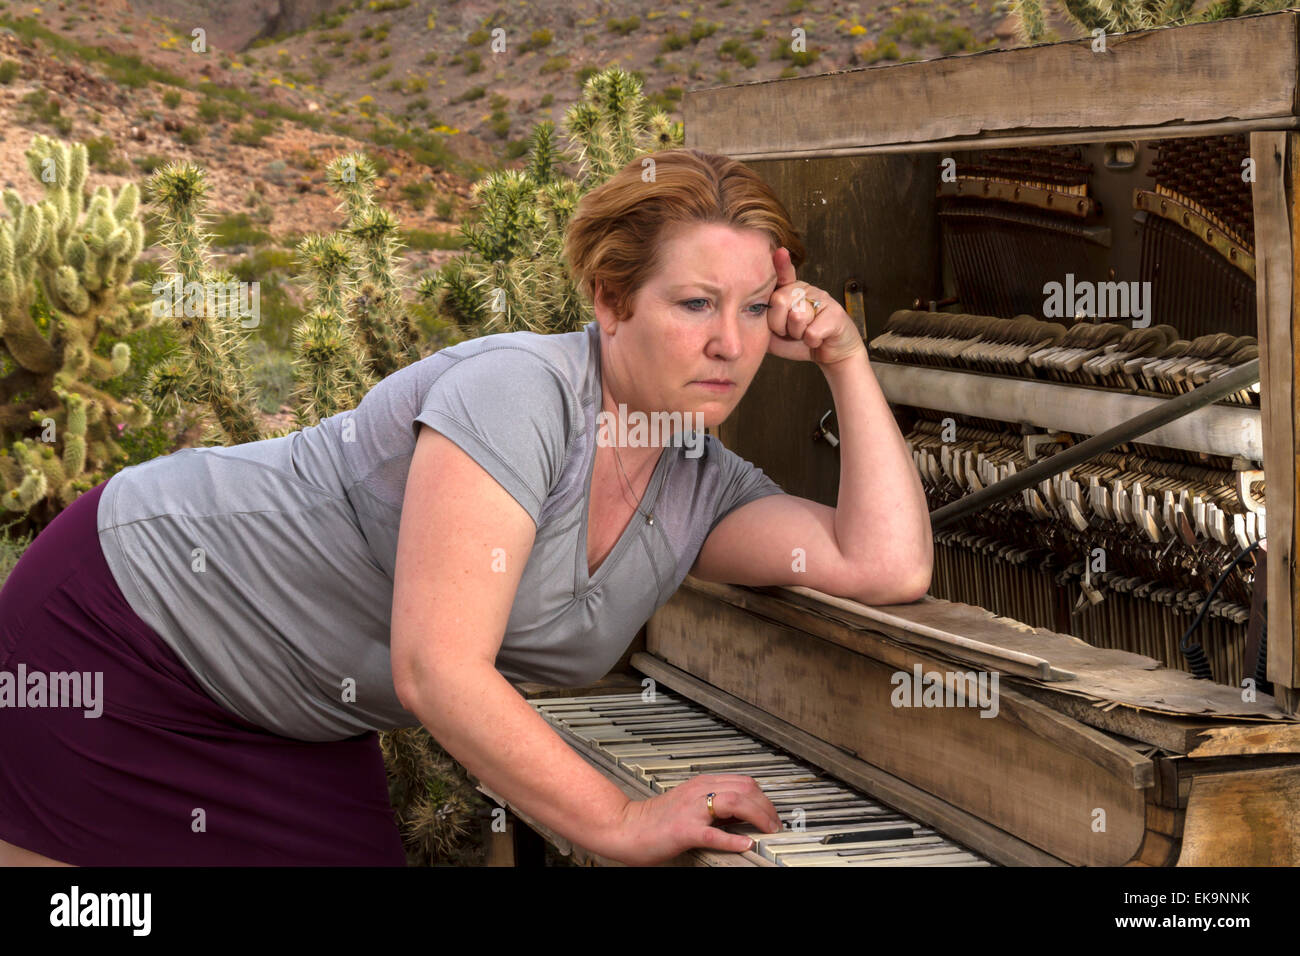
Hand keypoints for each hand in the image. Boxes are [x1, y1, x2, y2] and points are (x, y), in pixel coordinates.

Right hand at [607, 773, 782, 865]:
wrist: (625, 827)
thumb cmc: (655, 820)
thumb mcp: (690, 803)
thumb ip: (713, 805)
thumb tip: (742, 815)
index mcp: (701, 784)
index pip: (743, 782)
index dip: (764, 797)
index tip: (772, 812)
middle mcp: (698, 792)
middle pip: (745, 789)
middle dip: (767, 806)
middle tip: (776, 824)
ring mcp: (692, 810)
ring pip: (735, 803)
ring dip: (758, 816)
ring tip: (768, 830)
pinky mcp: (684, 831)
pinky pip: (714, 833)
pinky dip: (734, 839)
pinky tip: (745, 845)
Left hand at [765, 246, 864, 366]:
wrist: (829, 354)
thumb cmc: (799, 342)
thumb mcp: (774, 334)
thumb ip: (762, 322)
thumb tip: (750, 312)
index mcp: (789, 291)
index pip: (783, 274)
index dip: (781, 264)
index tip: (780, 251)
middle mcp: (805, 289)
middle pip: (780, 301)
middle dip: (780, 326)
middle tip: (791, 332)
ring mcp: (822, 298)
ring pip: (797, 318)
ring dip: (798, 335)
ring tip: (805, 334)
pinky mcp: (836, 313)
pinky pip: (812, 331)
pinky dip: (811, 342)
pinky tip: (818, 338)